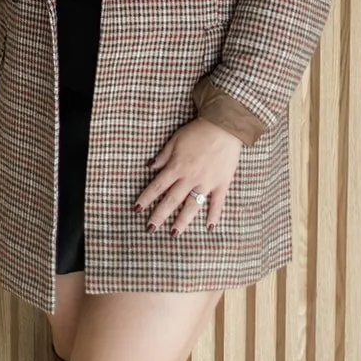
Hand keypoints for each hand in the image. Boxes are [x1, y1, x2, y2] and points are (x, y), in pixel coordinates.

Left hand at [134, 117, 242, 234]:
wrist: (224, 127)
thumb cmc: (197, 132)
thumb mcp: (175, 140)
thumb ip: (163, 156)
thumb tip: (150, 167)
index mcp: (177, 167)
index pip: (157, 186)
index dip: (146, 198)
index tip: (136, 209)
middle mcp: (190, 178)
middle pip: (172, 200)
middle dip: (159, 215)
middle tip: (150, 228)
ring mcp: (206, 183)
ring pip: (192, 206)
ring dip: (182, 221)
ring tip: (174, 233)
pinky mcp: (221, 184)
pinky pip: (217, 203)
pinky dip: (214, 215)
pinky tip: (209, 227)